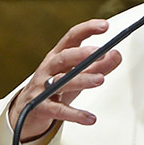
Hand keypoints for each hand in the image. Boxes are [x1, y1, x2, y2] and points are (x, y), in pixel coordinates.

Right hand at [8, 19, 122, 140]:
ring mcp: (42, 88)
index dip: (87, 29)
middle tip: (101, 53)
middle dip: (82, 54)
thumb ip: (98, 66)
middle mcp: (48, 69)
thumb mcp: (77, 75)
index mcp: (57, 56)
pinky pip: (59, 110)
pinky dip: (75, 114)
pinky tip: (90, 118)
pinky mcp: (40, 107)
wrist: (27, 112)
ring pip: (61, 81)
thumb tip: (116, 55)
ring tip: (100, 79)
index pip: (72, 37)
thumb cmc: (54, 89)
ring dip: (81, 79)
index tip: (105, 26)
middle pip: (63, 57)